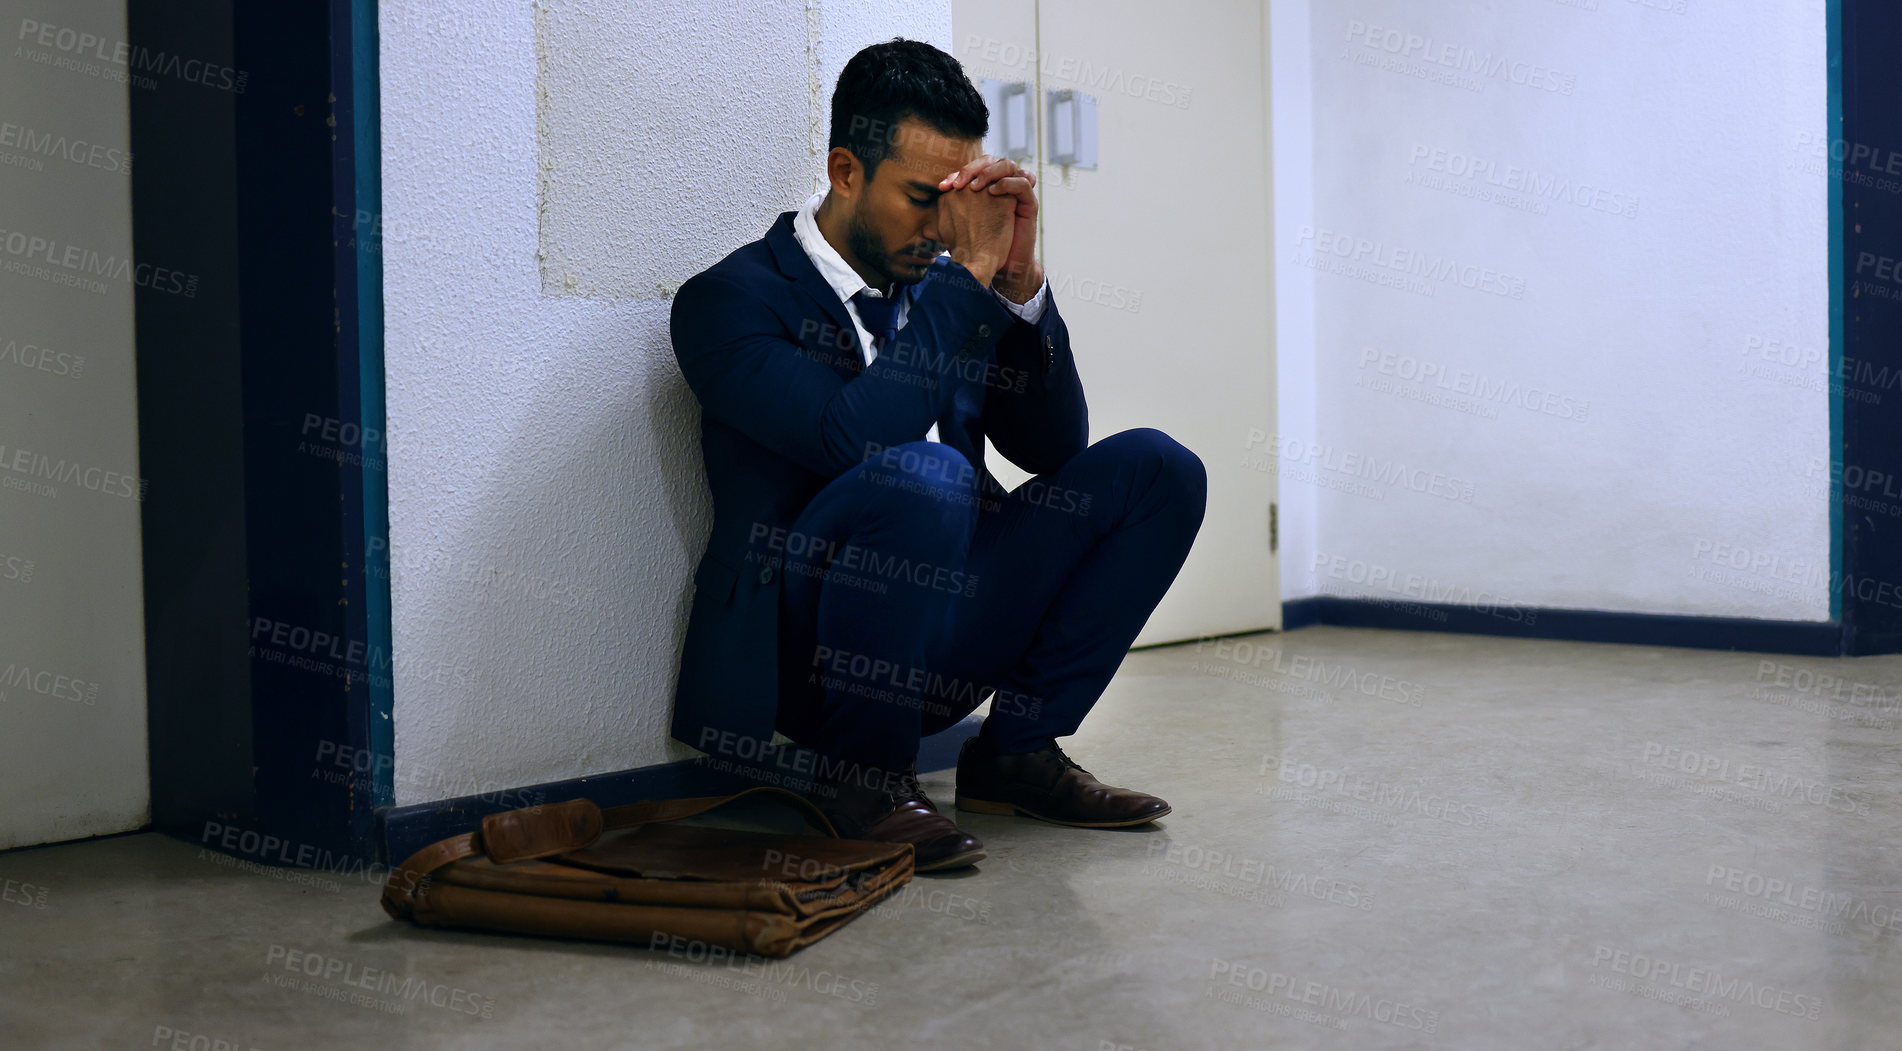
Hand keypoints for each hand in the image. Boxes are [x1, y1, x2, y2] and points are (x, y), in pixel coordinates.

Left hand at [940, 156, 1040, 301]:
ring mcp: (1016, 193)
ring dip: (990, 172)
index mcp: (984, 188)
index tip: (942, 187)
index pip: (973, 168)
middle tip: (958, 183)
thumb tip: (920, 221)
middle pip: (990, 161)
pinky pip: (1023, 183)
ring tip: (976, 187)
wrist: (999, 266)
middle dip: (972, 169)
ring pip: (1008, 165)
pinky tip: (993, 192)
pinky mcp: (1029, 203)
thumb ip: (940, 221)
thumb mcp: (954, 231)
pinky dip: (1008, 183)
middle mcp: (1000, 186)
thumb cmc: (976, 248)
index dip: (957, 173)